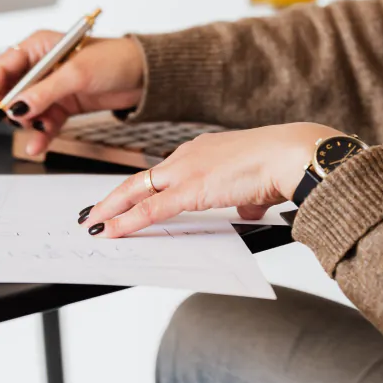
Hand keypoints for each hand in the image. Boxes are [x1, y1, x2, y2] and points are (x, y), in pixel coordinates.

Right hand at [0, 33, 144, 155]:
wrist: (145, 76)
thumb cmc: (115, 60)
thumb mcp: (76, 75)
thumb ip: (44, 92)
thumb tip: (16, 106)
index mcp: (39, 46)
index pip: (3, 66)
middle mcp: (42, 65)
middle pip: (11, 90)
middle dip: (12, 109)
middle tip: (18, 121)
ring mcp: (52, 86)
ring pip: (28, 110)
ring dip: (29, 125)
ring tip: (36, 134)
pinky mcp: (64, 104)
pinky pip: (44, 121)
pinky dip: (41, 133)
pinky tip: (38, 144)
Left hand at [81, 123, 340, 236]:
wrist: (289, 154)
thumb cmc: (279, 165)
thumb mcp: (255, 183)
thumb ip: (244, 195)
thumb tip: (247, 206)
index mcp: (201, 151)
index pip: (161, 172)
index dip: (139, 187)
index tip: (124, 197)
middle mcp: (187, 156)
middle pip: (140, 179)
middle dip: (113, 197)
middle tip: (92, 212)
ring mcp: (185, 171)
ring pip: (137, 191)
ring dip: (111, 209)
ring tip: (92, 224)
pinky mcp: (190, 190)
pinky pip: (150, 209)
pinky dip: (127, 221)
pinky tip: (111, 230)